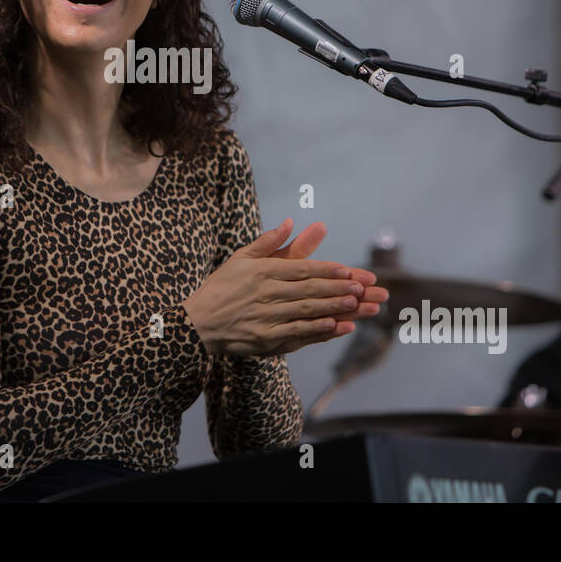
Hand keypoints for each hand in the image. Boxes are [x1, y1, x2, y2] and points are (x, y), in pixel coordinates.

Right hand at [182, 217, 387, 357]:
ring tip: (357, 304)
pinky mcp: (264, 338)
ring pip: (307, 310)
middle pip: (309, 289)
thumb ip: (267, 242)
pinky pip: (296, 332)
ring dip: (334, 307)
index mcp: (262, 271)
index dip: (326, 270)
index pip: (301, 269)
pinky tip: (335, 326)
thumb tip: (289, 222)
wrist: (197, 323)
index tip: (348, 270)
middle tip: (363, 287)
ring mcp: (266, 317)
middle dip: (338, 288)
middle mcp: (266, 293)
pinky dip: (317, 330)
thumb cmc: (221, 287)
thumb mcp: (240, 258)